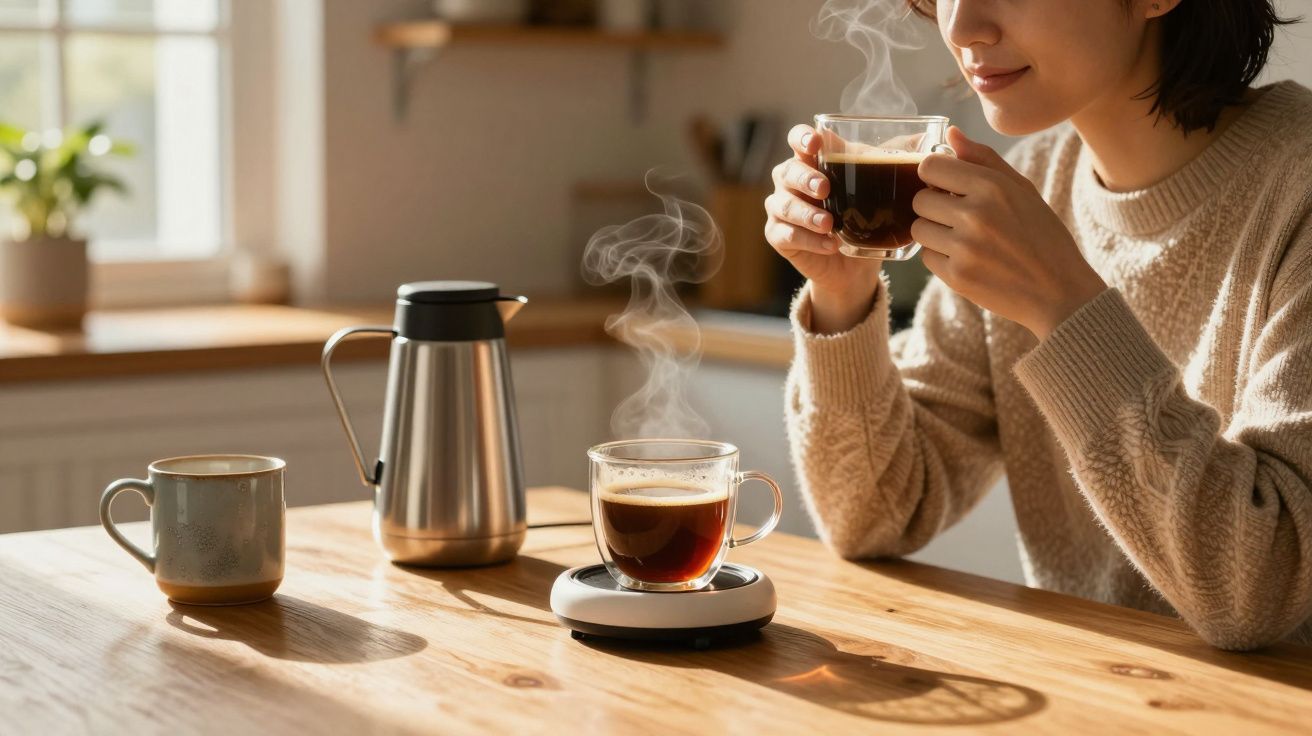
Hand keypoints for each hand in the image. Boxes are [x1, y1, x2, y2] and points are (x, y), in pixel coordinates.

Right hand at [764, 124, 881, 333]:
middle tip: (825, 189)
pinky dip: (807, 240)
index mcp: (814, 160)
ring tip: (829, 223)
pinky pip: (786, 235)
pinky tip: (830, 244)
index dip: (802, 137)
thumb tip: (935, 137)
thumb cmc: (867, 217)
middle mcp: (792, 181)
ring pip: (783, 204)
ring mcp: (782, 209)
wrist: (856, 266)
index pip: (798, 139)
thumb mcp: (885, 186)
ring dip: (805, 213)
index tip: (817, 143)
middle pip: (787, 171)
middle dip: (805, 178)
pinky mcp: (779, 237)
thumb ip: (900, 159)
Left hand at [912, 127, 1106, 338]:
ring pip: (918, 229)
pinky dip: (941, 257)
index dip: (934, 175)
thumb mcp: (1022, 189)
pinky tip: (967, 259)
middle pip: (919, 200)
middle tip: (957, 216)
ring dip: (934, 232)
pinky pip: (926, 257)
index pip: (929, 166)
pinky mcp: (957, 277)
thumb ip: (983, 159)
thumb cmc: (1041, 235)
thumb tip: (950, 133)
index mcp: (992, 187)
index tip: (946, 185)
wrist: (1059, 291)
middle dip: (933, 206)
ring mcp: (964, 248)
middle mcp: (975, 215)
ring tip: (962, 238)